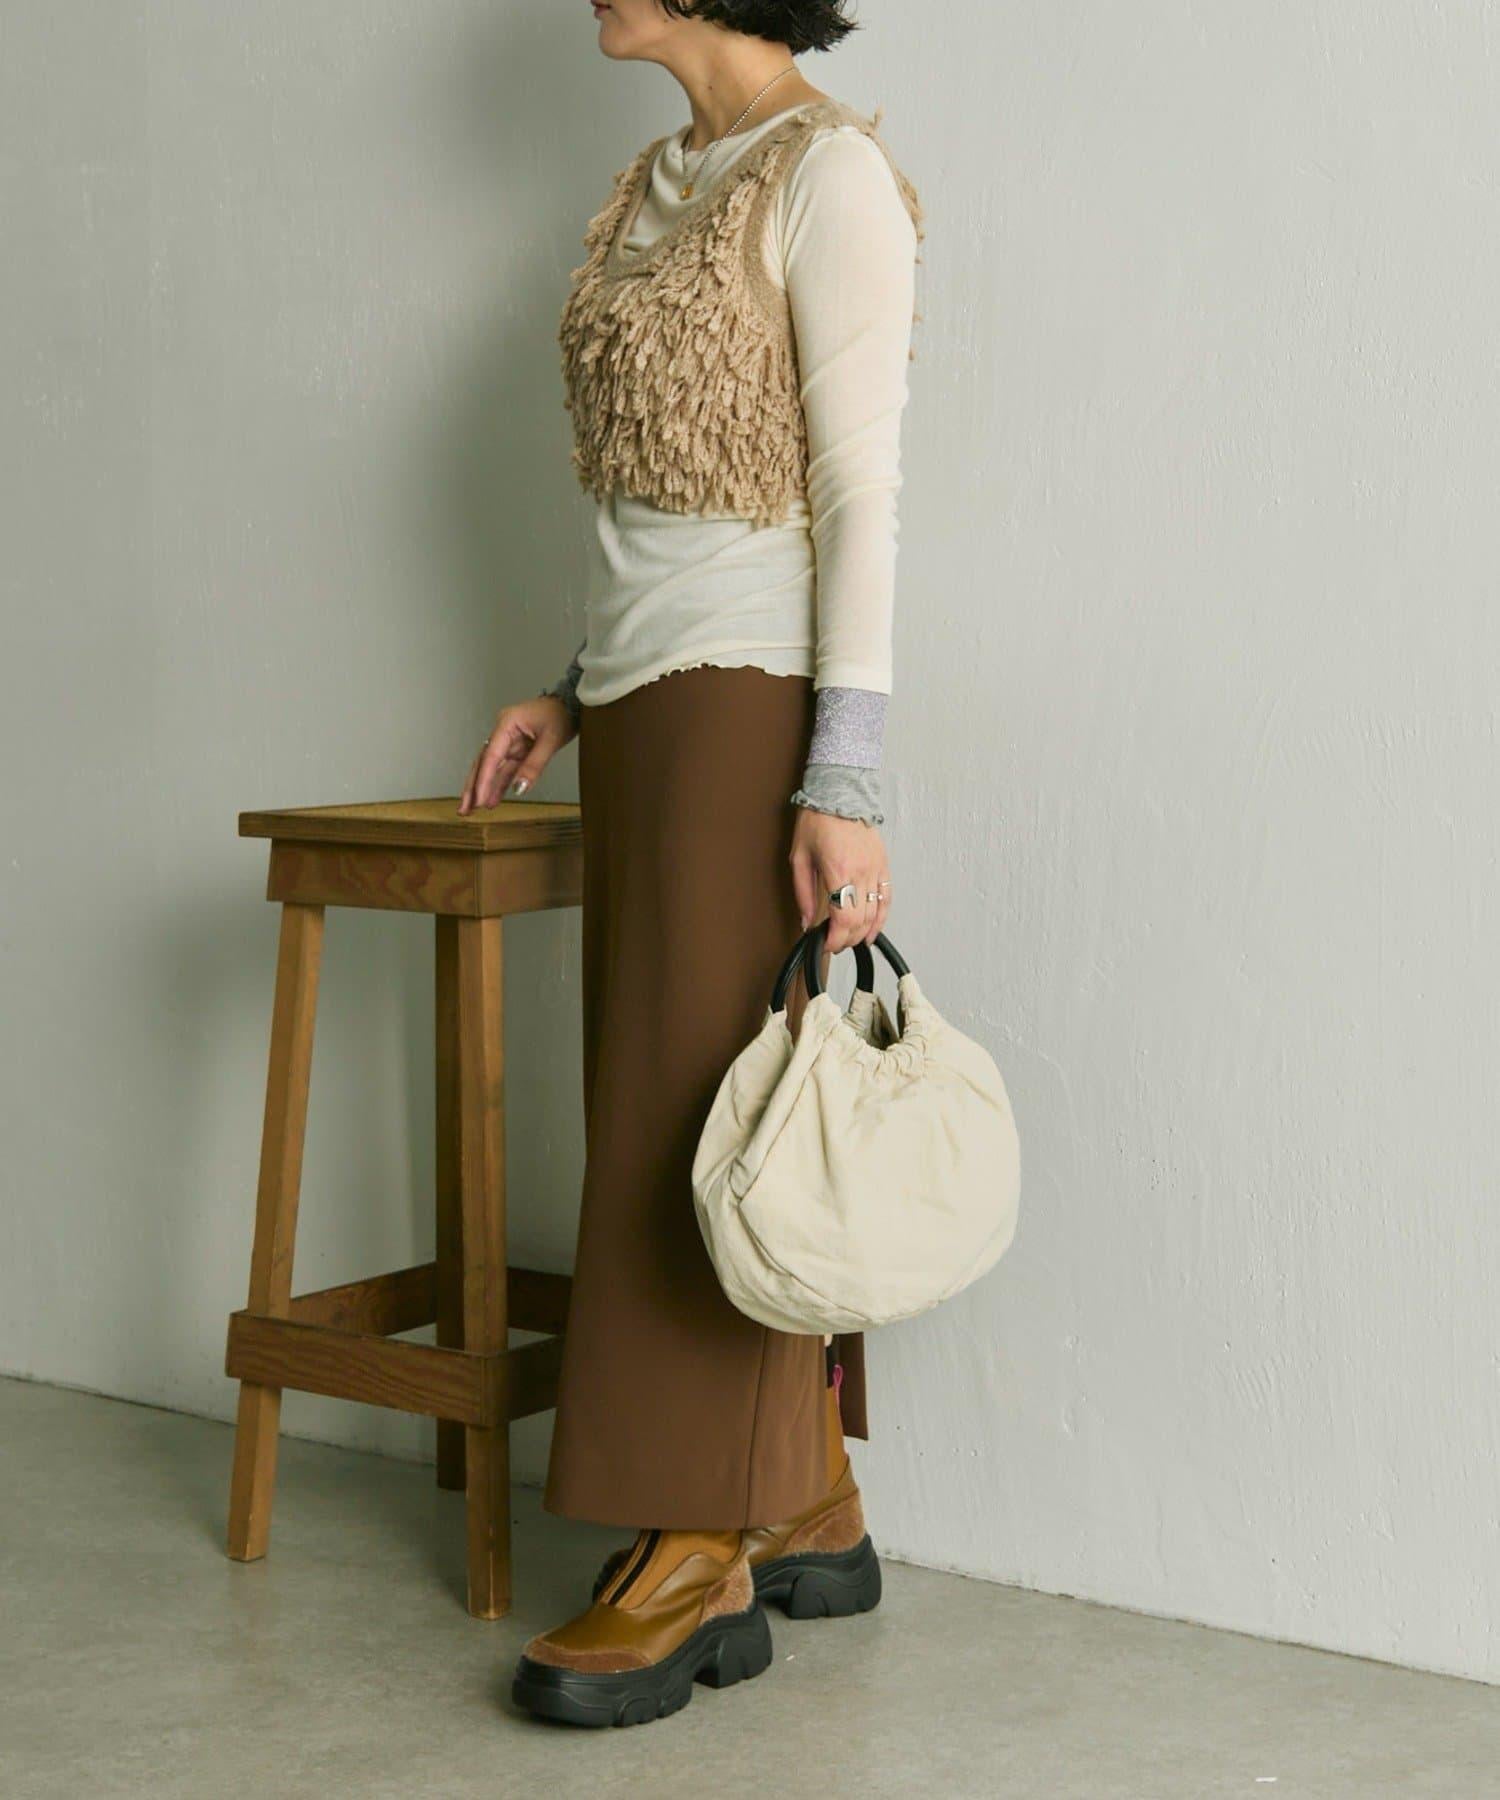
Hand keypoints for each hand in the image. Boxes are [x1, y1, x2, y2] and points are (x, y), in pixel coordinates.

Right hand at [458, 696, 575, 814]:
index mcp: (507, 723)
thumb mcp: (550, 740)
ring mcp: (509, 741)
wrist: (572, 705)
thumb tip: (519, 789)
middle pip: (483, 762)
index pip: (491, 756)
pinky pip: (505, 769)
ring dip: (484, 788)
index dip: (483, 780)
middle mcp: (503, 732)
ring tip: (474, 808)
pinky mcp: (517, 749)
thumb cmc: (561, 715)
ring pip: (492, 768)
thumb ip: (534, 765)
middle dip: (473, 786)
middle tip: (464, 808)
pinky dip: (499, 784)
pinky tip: (493, 799)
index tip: (479, 799)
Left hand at [788, 806, 891, 954]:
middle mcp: (861, 872)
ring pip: (876, 912)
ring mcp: (875, 868)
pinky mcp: (883, 864)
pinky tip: (873, 929)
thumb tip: (806, 922)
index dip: (835, 939)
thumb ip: (803, 893)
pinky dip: (881, 917)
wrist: (839, 793)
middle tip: (833, 943)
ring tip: (850, 940)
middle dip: (846, 939)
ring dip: (863, 932)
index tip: (826, 944)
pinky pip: (887, 897)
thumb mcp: (799, 858)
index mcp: (839, 871)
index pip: (843, 919)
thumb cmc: (817, 820)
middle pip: (860, 921)